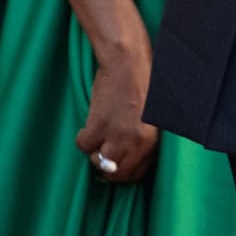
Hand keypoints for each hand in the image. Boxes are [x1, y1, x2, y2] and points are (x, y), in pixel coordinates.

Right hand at [77, 41, 158, 184]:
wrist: (127, 62)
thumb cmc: (141, 84)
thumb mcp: (151, 118)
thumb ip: (142, 139)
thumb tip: (126, 159)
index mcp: (152, 140)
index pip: (138, 172)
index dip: (125, 171)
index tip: (117, 165)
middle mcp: (136, 141)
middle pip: (118, 173)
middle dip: (108, 167)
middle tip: (103, 153)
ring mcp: (117, 134)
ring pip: (99, 162)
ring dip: (95, 152)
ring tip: (98, 136)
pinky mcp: (99, 124)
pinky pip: (84, 145)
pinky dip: (83, 138)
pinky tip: (90, 126)